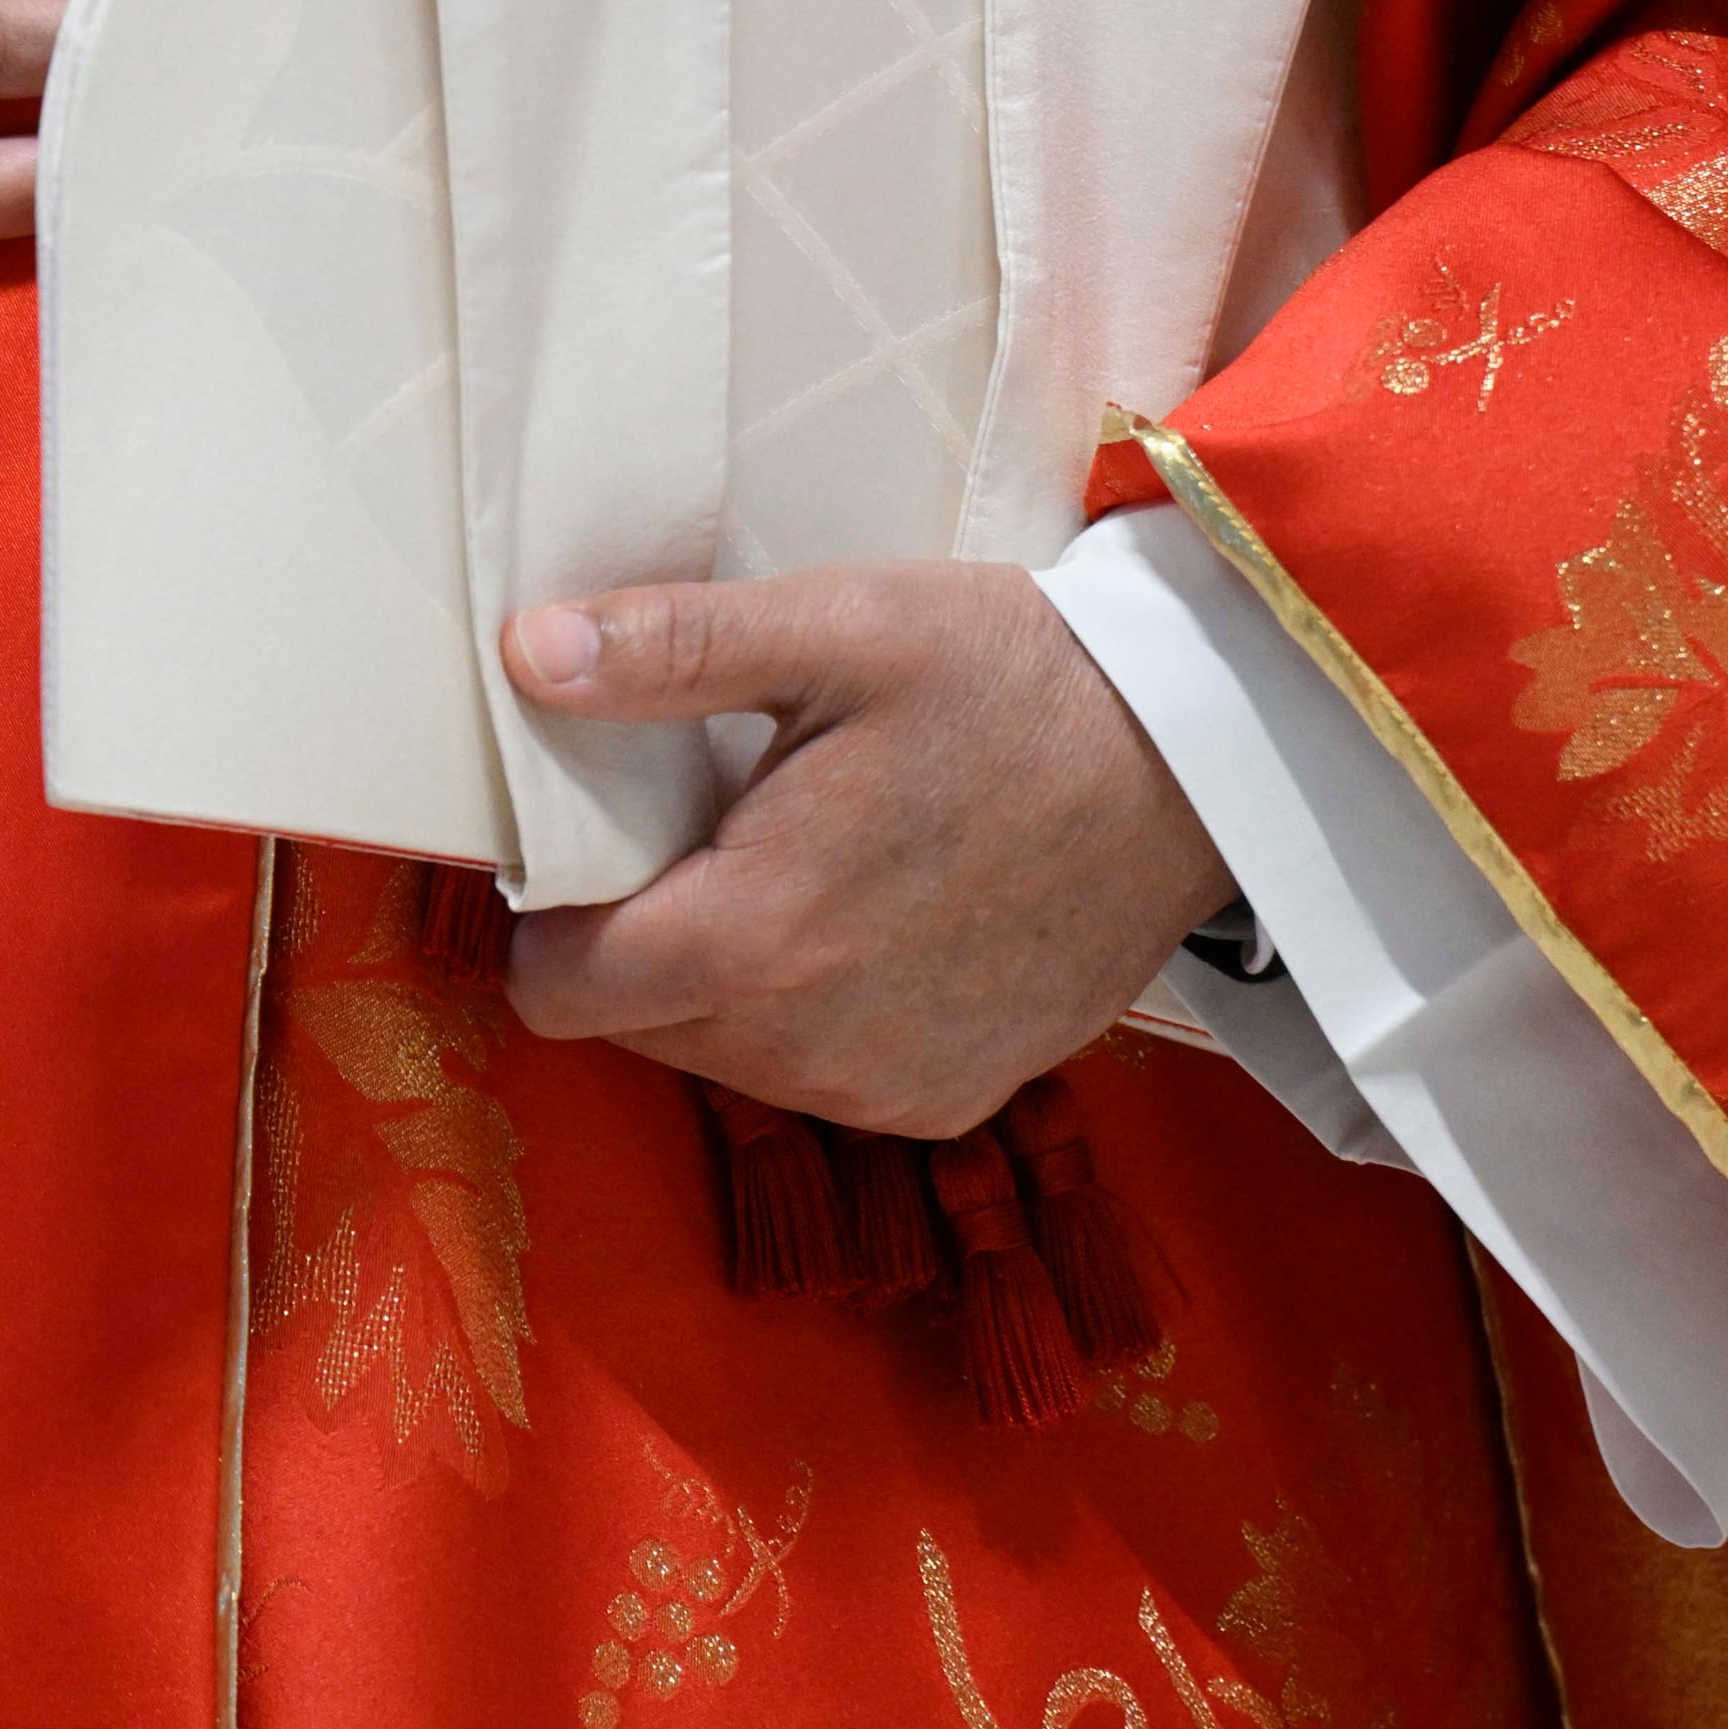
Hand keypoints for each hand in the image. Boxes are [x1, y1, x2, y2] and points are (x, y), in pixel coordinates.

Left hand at [495, 561, 1230, 1136]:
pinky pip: (822, 1078)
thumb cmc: (1014, 679)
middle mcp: (808, 1051)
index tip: (593, 845)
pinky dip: (816, 1014)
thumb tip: (527, 654)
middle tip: (711, 831)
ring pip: (725, 1058)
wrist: (1200, 764)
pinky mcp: (954, 1101)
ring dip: (728, 981)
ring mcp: (887, 1091)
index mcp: (755, 940)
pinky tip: (872, 919)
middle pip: (636, 1025)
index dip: (549, 919)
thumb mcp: (838, 627)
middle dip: (640, 940)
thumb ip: (670, 650)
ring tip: (798, 864)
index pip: (556, 994)